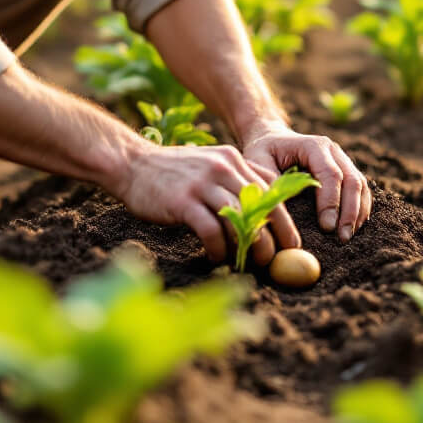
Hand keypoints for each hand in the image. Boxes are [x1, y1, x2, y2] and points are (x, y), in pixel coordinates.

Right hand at [112, 140, 302, 264]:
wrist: (131, 163)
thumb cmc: (171, 172)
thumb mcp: (208, 166)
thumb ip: (233, 181)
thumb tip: (261, 213)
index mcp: (232, 159)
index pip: (271, 190)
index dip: (284, 219)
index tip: (290, 243)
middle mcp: (222, 167)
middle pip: (261, 206)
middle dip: (273, 237)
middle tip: (274, 260)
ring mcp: (203, 183)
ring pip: (240, 220)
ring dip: (248, 246)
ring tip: (248, 263)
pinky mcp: (184, 201)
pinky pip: (212, 231)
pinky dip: (219, 249)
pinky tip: (218, 258)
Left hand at [240, 120, 371, 242]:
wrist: (272, 138)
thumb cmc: (263, 151)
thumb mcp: (257, 160)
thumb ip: (268, 181)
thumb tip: (280, 208)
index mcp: (313, 146)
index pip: (330, 174)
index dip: (331, 202)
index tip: (326, 227)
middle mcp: (333, 150)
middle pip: (351, 180)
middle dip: (349, 211)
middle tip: (342, 238)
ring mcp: (342, 158)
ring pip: (360, 185)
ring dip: (357, 212)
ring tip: (348, 236)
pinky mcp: (345, 170)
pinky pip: (360, 189)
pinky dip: (360, 208)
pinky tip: (354, 227)